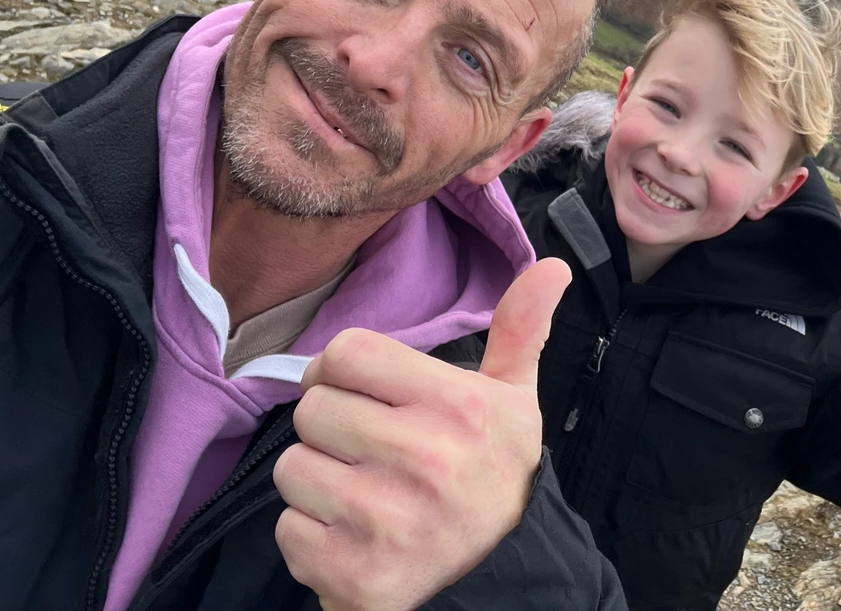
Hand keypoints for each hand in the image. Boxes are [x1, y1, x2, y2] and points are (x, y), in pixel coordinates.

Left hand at [273, 257, 572, 610]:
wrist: (498, 573)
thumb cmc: (491, 472)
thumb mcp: (513, 398)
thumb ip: (521, 327)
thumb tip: (553, 265)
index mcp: (458, 406)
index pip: (346, 353)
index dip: (342, 370)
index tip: (360, 391)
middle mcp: (423, 459)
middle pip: (312, 408)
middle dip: (332, 426)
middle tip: (369, 447)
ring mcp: (386, 520)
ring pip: (292, 468)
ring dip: (317, 480)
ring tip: (362, 490)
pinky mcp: (354, 574)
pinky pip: (287, 531)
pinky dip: (311, 535)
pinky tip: (353, 534)